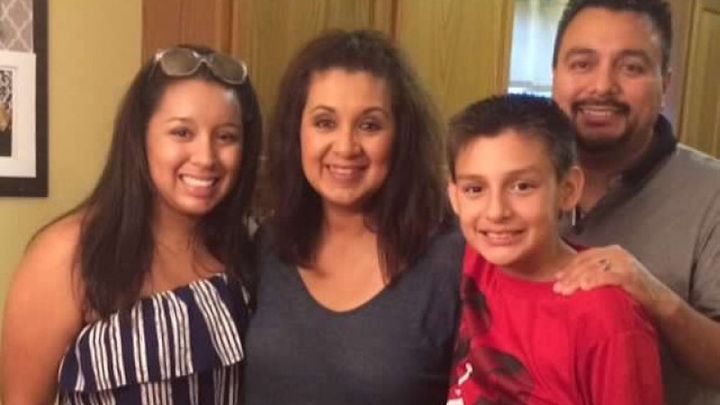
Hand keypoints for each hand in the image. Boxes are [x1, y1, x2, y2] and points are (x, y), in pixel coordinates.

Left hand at [553, 245, 678, 318]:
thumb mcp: (611, 280)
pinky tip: (584, 287)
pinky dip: (595, 280)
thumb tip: (569, 282)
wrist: (660, 303)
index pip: (584, 257)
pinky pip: (608, 276)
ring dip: (576, 280)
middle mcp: (616, 253)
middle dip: (569, 275)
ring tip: (565, 291)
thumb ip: (595, 276)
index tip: (556, 279)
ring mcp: (624, 263)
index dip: (568, 268)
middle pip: (586, 262)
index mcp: (610, 252)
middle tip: (556, 288)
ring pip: (593, 269)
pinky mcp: (631, 274)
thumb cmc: (633, 294)